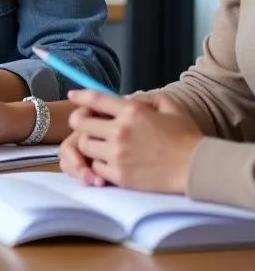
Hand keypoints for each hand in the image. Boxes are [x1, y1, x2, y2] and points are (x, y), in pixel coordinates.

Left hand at [67, 89, 202, 193]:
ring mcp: (118, 154)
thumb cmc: (186, 136)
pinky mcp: (120, 175)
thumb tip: (125, 98)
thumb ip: (145, 98)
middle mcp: (120, 131)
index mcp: (132, 111)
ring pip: (84, 145)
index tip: (72, 95)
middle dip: (80, 121)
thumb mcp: (169, 106)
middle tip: (87, 125)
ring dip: (89, 143)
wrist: (198, 168)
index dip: (80, 96)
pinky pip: (96, 167)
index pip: (95, 99)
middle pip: (79, 122)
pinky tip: (110, 162)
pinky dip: (99, 164)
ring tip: (101, 144)